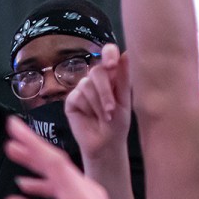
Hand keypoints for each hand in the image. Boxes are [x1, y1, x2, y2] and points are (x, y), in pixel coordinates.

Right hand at [64, 44, 130, 162]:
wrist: (106, 144)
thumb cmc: (118, 124)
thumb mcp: (124, 101)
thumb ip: (123, 78)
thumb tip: (126, 53)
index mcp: (111, 75)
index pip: (108, 53)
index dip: (108, 54)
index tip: (112, 64)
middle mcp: (96, 79)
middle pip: (97, 71)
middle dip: (105, 91)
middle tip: (111, 109)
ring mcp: (82, 89)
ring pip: (86, 84)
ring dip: (98, 103)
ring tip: (105, 117)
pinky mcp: (72, 100)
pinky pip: (77, 96)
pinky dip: (87, 108)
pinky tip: (91, 117)